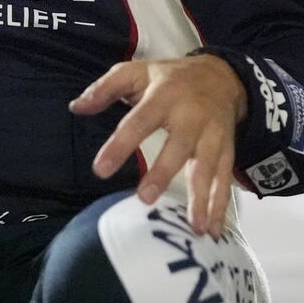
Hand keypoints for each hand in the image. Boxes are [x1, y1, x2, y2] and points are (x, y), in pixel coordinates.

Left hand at [70, 55, 247, 236]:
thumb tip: (76, 107)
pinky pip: (225, 179)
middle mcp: (192, 116)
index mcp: (164, 96)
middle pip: (178, 146)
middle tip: (145, 199)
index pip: (139, 122)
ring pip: (207, 167)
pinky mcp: (227, 149)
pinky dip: (220, 206)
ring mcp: (213, 135)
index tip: (101, 170)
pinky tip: (212, 231)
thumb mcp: (135, 71)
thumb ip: (105, 88)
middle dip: (163, 173)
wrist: (222, 76)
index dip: (120, 145)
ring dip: (201, 198)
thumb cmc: (168, 78)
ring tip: (193, 228)